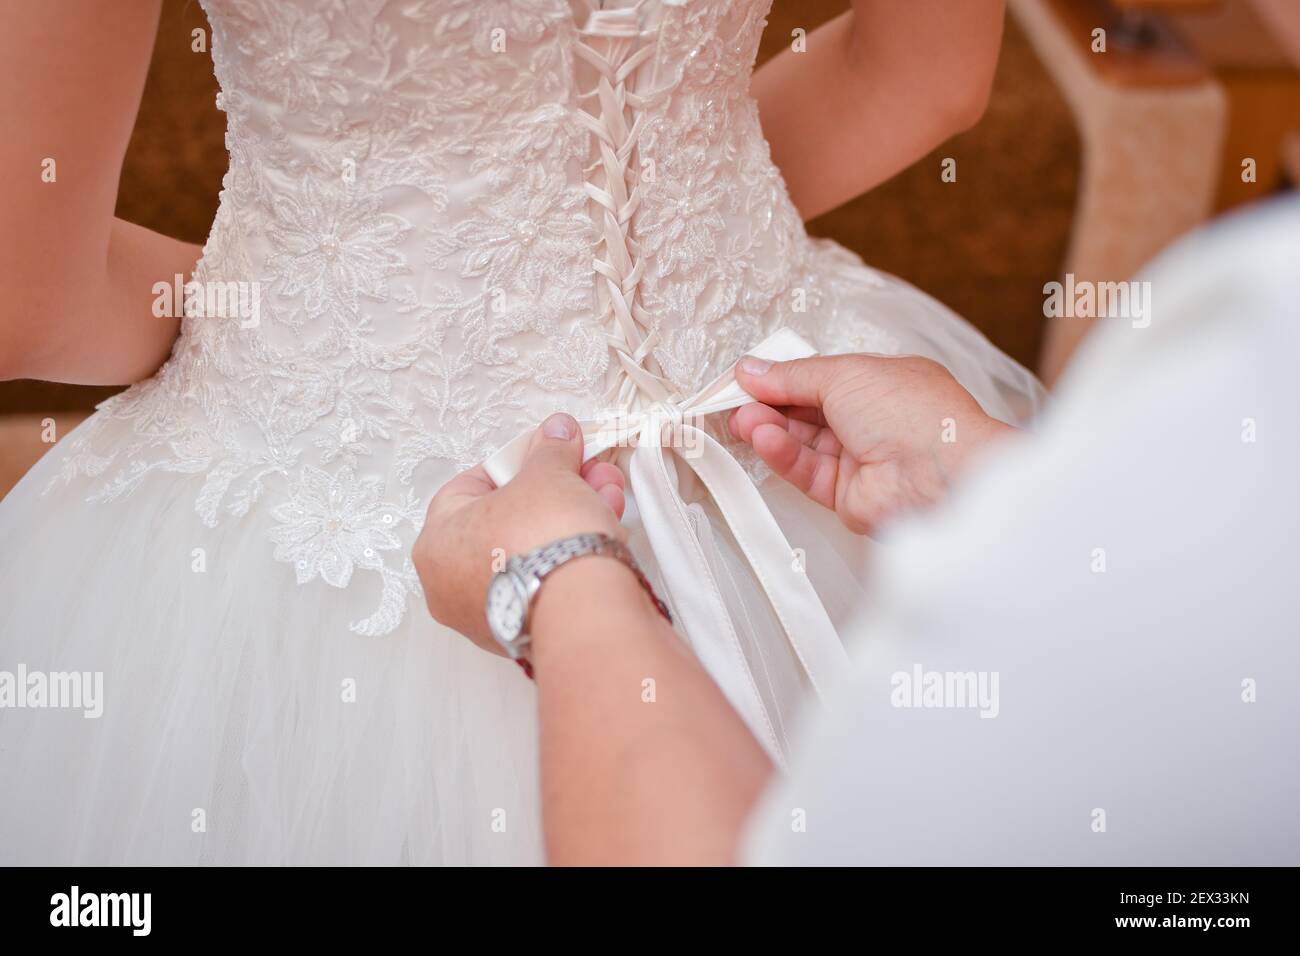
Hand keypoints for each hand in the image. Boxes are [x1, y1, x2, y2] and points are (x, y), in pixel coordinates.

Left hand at [414, 413, 626, 651]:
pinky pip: (548, 582)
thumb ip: (549, 451)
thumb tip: (557, 434)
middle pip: (508, 520)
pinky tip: (604, 536)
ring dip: (571, 520)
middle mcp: (452, 586)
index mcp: (436, 544)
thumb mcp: (547, 475)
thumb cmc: (544, 544)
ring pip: (532, 552)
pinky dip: (573, 558)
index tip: (544, 453)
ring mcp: (490, 614)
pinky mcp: (528, 633)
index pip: (470, 487)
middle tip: (583, 473)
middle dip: (555, 491)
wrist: (583, 610)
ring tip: (605, 499)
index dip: (514, 463)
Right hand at [729, 353, 1014, 534]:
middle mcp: (872, 421)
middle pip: (807, 412)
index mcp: (881, 383)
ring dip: (771, 430)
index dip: (783, 377)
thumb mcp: (845, 374)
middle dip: (770, 404)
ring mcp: (861, 458)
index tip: (748, 377)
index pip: (821, 378)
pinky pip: (806, 472)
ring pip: (803, 443)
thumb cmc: (915, 414)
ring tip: (744, 420)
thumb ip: (793, 376)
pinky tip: (764, 440)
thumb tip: (755, 370)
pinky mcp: (848, 494)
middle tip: (735, 400)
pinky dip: (783, 455)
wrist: (940, 475)